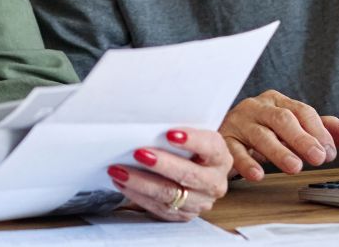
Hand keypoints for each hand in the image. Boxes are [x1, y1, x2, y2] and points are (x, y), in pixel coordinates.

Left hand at [106, 128, 230, 221]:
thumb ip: (177, 132)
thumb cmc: (188, 149)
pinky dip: (137, 195)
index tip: (170, 133)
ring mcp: (200, 201)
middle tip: (138, 153)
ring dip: (140, 182)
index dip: (192, 141)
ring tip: (119, 170)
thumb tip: (147, 122)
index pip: (210, 148)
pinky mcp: (184, 215)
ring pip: (169, 194)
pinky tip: (122, 183)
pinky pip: (159, 208)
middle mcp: (214, 182)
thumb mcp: (191, 136)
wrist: (195, 170)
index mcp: (220, 157)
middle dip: (161, 164)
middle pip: (188, 174)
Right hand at [219, 90, 338, 180]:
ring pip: (259, 134)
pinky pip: (234, 150)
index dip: (318, 131)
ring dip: (278, 151)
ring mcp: (238, 122)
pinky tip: (258, 175)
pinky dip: (246, 163)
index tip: (330, 153)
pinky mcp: (223, 140)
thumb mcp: (295, 129)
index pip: (301, 111)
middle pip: (281, 119)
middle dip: (302, 138)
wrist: (225, 136)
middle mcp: (256, 107)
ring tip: (294, 167)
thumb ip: (325, 131)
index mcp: (276, 101)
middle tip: (318, 158)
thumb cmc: (265, 131)